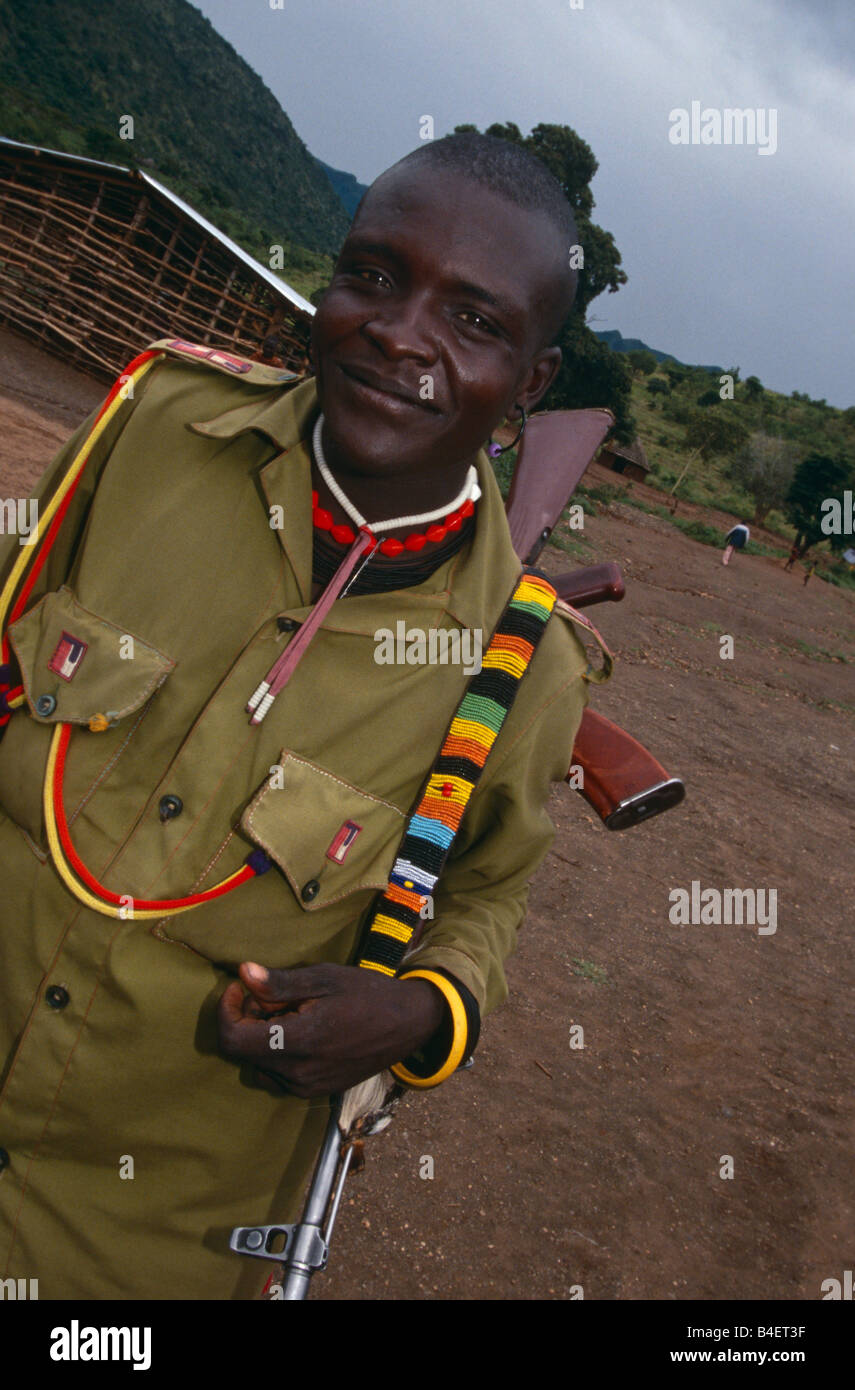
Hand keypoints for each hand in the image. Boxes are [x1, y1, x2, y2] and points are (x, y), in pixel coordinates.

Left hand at [217, 961, 445, 1097]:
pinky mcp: (314, 1091)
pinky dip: (276, 1052)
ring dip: (260, 1037)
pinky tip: (298, 1030)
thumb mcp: (325, 978)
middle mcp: (297, 1073)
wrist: (407, 1024)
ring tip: (286, 1012)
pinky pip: (277, 1075)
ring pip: (258, 1065)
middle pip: (242, 1052)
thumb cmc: (367, 994)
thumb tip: (243, 973)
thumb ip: (280, 982)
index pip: (233, 1040)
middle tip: (269, 995)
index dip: (227, 1011)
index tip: (240, 988)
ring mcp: (305, 1087)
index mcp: (298, 1042)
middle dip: (245, 1020)